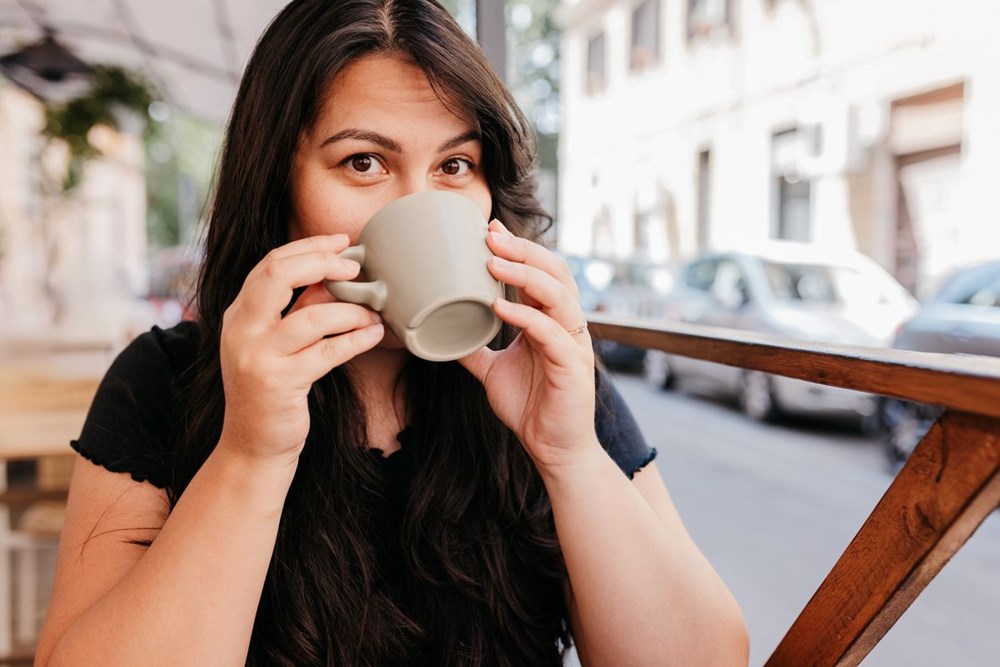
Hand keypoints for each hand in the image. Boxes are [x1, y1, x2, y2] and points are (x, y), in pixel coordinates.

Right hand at [218, 234, 383, 464]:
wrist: (253, 445)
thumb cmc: (272, 390)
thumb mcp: (278, 343)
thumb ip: (298, 310)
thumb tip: (333, 276)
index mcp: (238, 314)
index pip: (269, 263)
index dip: (308, 246)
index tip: (341, 240)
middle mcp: (241, 330)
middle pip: (278, 275)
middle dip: (322, 263)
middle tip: (355, 267)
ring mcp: (258, 356)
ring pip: (312, 317)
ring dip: (351, 311)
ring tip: (373, 313)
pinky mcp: (280, 383)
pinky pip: (328, 352)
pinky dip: (357, 340)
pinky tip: (374, 334)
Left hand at [458, 220, 598, 473]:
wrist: (554, 449)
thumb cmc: (532, 407)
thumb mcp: (493, 371)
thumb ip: (474, 349)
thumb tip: (440, 333)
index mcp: (550, 320)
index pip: (540, 272)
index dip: (518, 248)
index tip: (488, 228)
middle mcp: (566, 324)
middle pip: (554, 271)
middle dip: (522, 249)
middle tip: (489, 234)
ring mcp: (573, 342)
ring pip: (558, 293)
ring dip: (525, 273)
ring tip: (493, 261)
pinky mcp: (573, 365)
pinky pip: (552, 332)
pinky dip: (527, 316)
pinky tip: (501, 306)